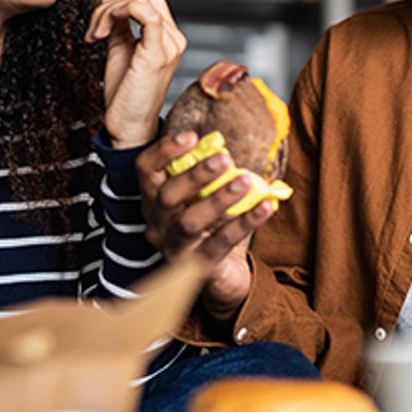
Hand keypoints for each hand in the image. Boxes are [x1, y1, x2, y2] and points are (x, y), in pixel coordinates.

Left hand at [85, 0, 186, 147]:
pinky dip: (118, 13)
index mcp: (165, 33)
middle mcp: (173, 35)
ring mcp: (170, 43)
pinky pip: (144, 13)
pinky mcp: (159, 52)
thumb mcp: (116, 44)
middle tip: (92, 5)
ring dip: (107, 10)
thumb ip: (115, 14)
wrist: (127, 126)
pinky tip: (102, 32)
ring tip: (95, 33)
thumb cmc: (124, 93)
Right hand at [136, 131, 277, 320]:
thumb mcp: (207, 197)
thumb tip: (225, 148)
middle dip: (195, 175)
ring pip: (189, 222)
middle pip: (166, 196)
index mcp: (154, 200)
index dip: (165, 151)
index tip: (193, 137)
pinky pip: (220, 243)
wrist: (221, 275)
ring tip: (246, 182)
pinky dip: (244, 223)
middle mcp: (156, 224)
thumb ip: (211, 175)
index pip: (146, 170)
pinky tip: (265, 207)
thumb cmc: (211, 226)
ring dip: (219, 199)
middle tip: (224, 158)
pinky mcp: (196, 267)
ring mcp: (173, 248)